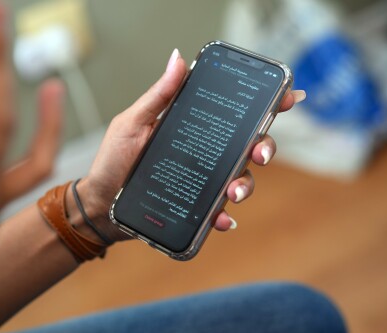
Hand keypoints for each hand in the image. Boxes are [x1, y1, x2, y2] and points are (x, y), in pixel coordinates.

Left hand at [78, 49, 302, 240]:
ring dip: (244, 186)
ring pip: (239, 181)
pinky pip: (217, 212)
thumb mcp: (133, 123)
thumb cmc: (113, 162)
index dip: (264, 106)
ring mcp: (202, 182)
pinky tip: (220, 219)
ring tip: (232, 193)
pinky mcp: (195, 208)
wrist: (101, 205)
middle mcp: (203, 154)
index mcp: (193, 129)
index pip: (233, 115)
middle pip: (247, 147)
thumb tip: (177, 59)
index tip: (285, 98)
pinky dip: (222, 217)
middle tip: (260, 153)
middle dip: (264, 148)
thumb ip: (158, 96)